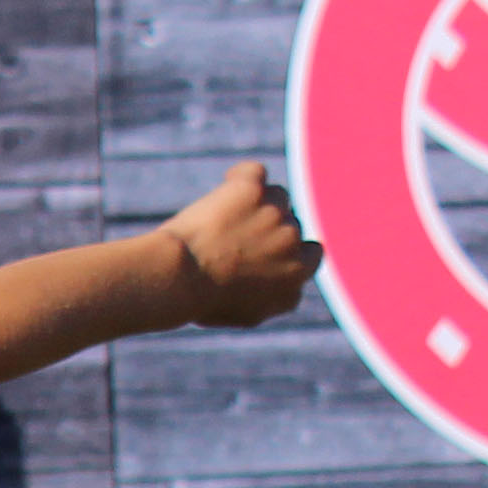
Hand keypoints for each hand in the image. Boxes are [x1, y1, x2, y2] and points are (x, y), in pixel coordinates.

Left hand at [162, 162, 321, 329]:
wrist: (178, 279)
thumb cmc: (203, 301)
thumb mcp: (248, 313)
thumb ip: (276, 297)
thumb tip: (289, 289)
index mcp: (297, 275)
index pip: (309, 254)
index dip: (285, 251)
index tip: (260, 253)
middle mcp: (293, 243)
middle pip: (291, 224)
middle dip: (267, 230)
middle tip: (232, 240)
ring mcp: (275, 214)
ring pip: (277, 197)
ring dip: (256, 204)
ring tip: (222, 221)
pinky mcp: (252, 190)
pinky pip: (254, 173)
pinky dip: (241, 177)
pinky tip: (226, 187)